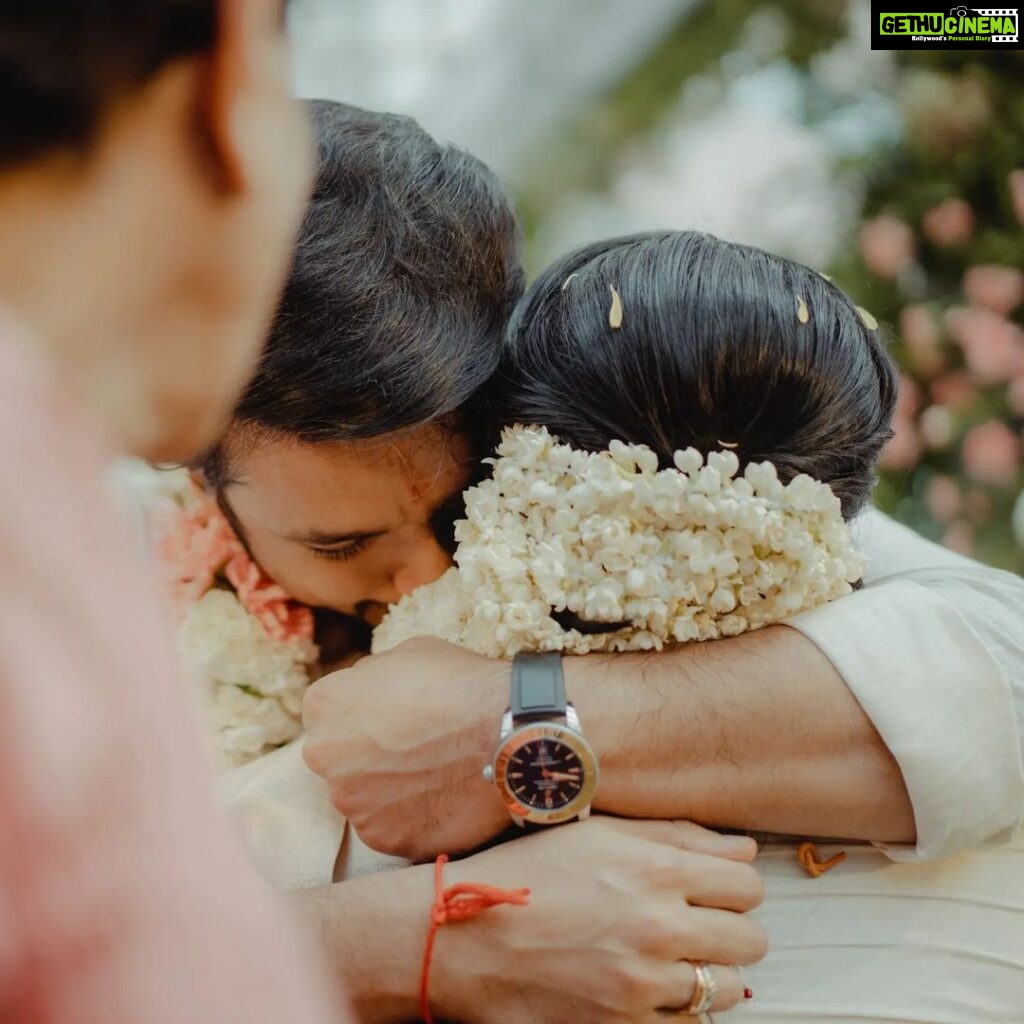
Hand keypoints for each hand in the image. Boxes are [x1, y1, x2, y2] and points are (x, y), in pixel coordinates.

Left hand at [302, 638, 510, 858]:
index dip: (363, 711)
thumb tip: (367, 694)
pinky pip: (393, 828)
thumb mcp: (405, 653)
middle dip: (367, 753)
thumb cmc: (459, 683)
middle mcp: (325, 759)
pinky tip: (443, 796)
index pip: (328, 712)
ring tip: (434, 774)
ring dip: (389, 789)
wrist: (506, 730)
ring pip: (364, 797)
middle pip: (339, 758)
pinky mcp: (385, 841)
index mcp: (323, 706)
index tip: (392, 714)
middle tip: (412, 747)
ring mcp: (354, 805)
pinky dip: (413, 817)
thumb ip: (371, 678)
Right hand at [433, 817, 765, 1023]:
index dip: (735, 887)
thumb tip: (744, 849)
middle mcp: (657, 928)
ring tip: (667, 958)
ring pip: (725, 988)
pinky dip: (675, 1009)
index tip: (714, 891)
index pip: (748, 885)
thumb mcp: (599, 833)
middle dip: (730, 930)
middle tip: (693, 925)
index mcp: (654, 870)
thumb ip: (678, 836)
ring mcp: (642, 985)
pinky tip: (644, 987)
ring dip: (706, 973)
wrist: (464, 938)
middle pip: (749, 939)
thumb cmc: (528, 874)